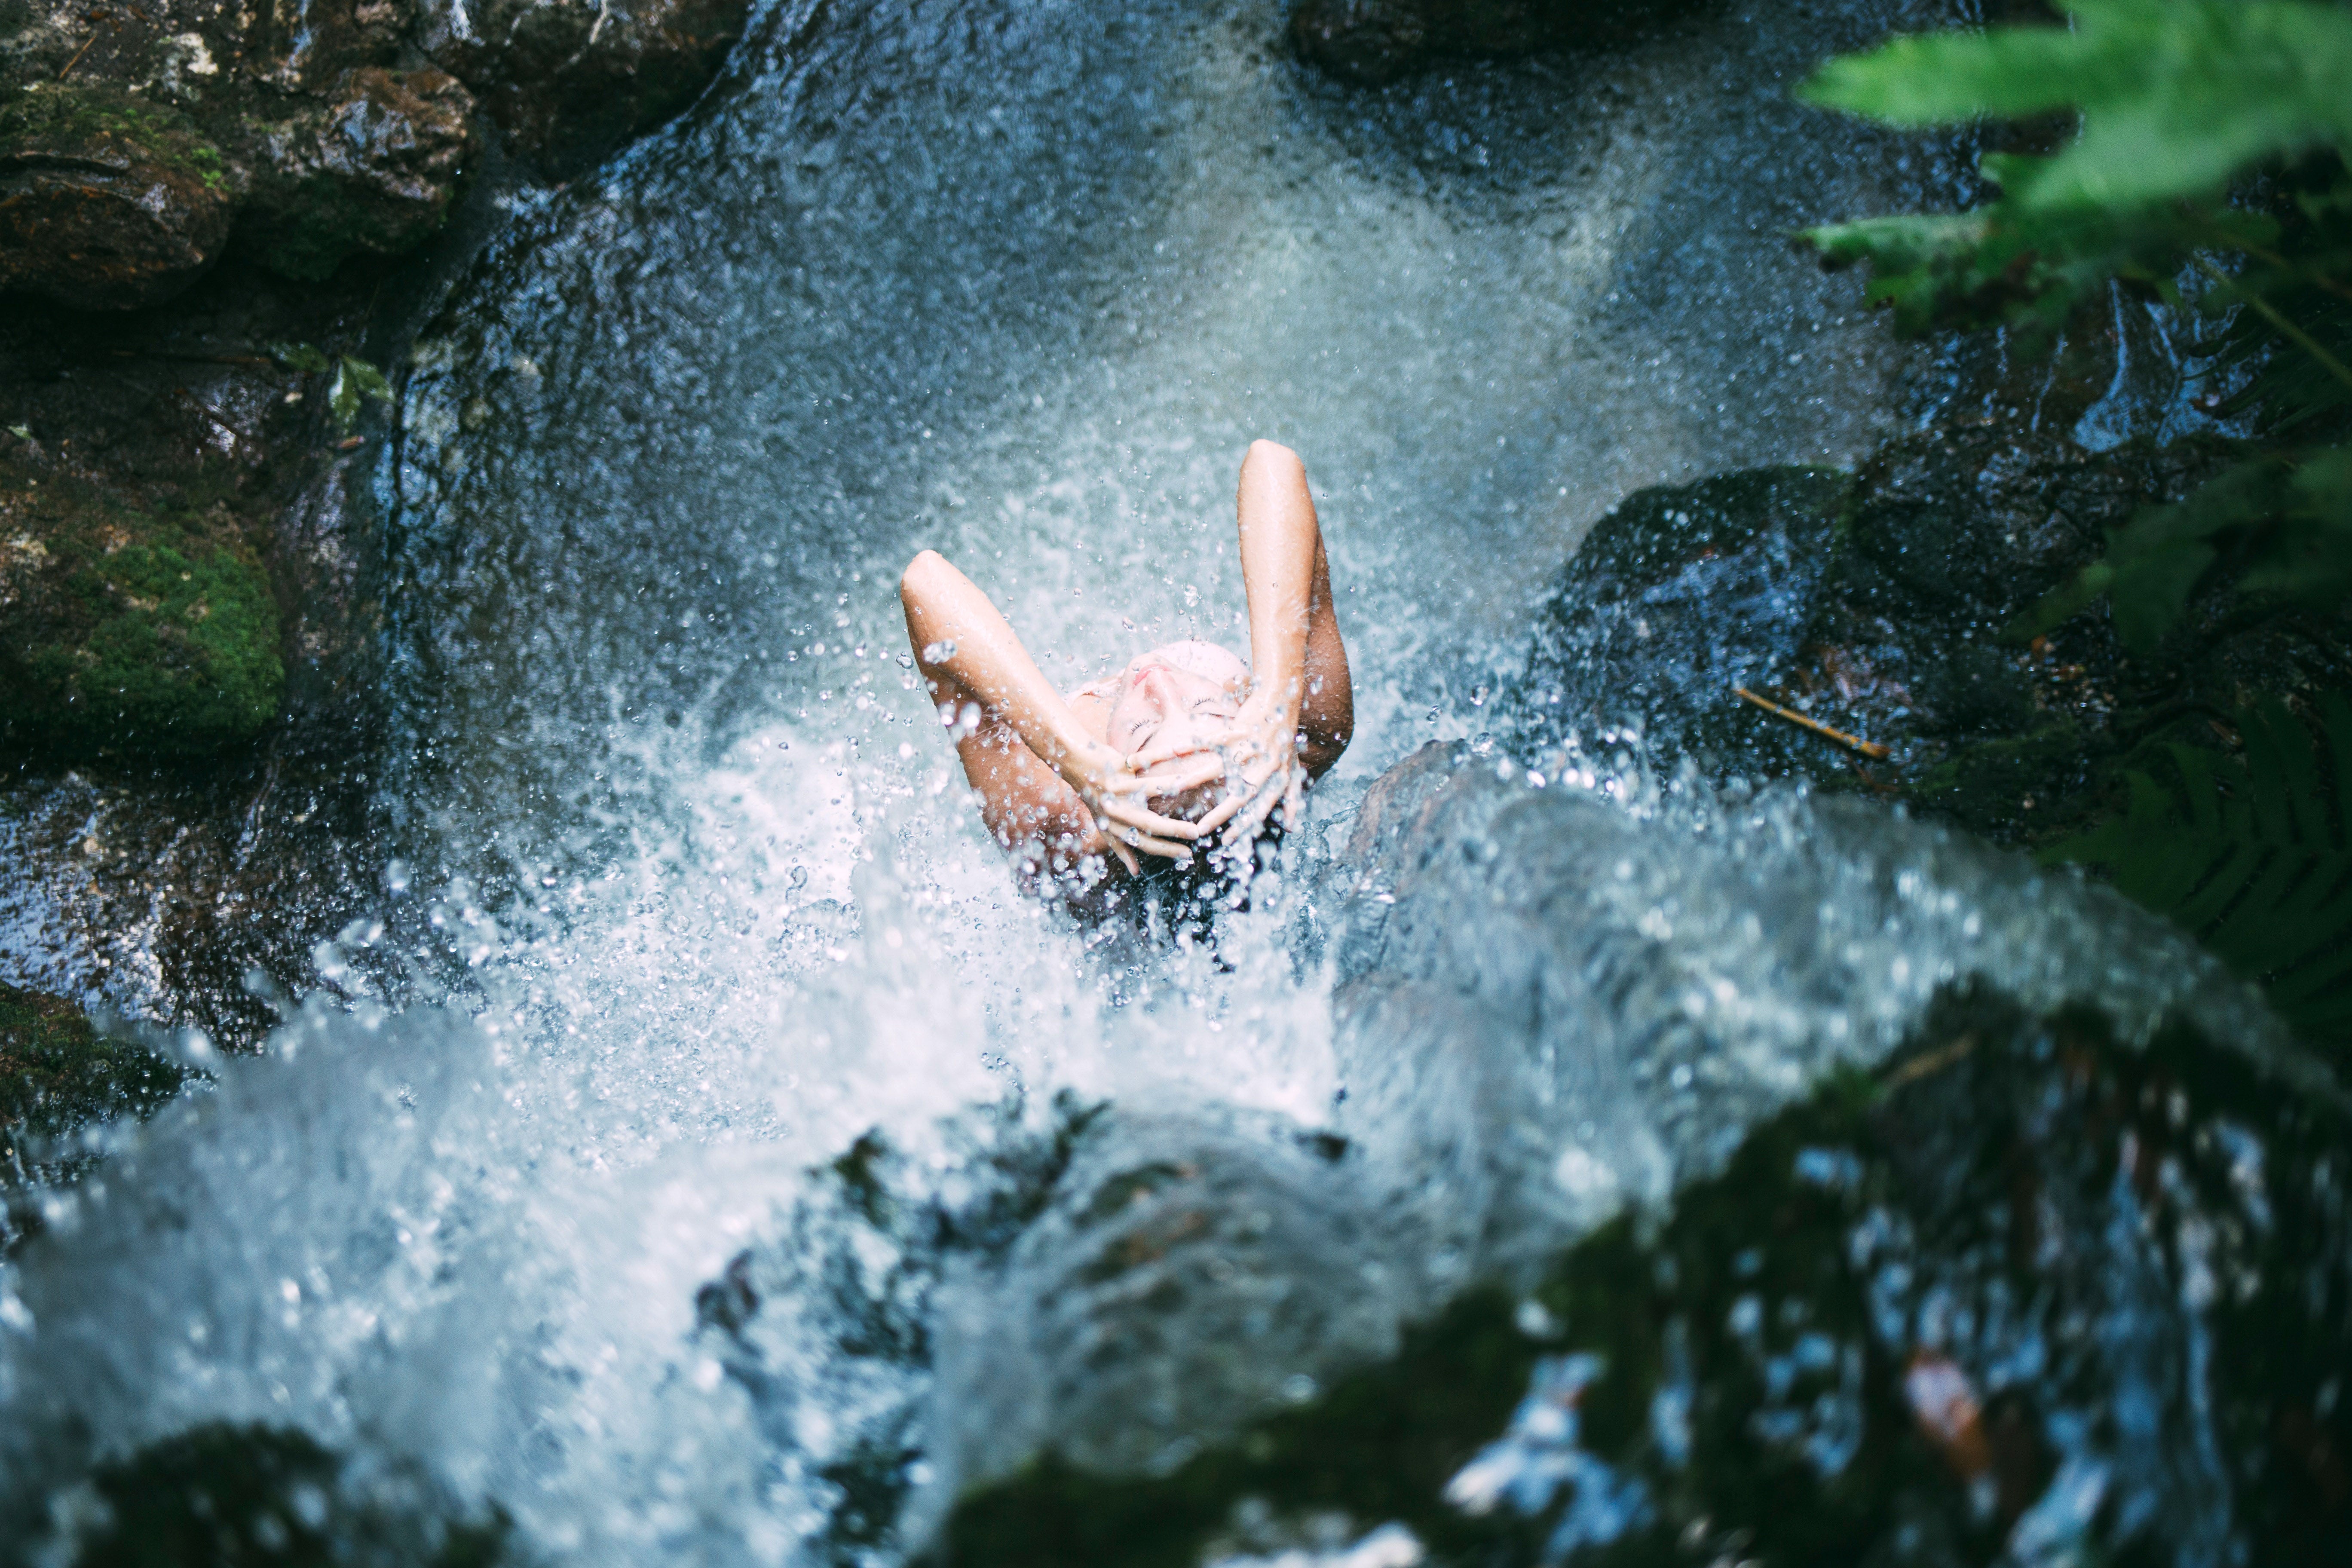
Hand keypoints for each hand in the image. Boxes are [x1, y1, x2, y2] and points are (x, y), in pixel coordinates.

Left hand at [1056, 738, 1223, 874]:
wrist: (1074, 766)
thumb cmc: (1095, 798)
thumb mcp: (1105, 826)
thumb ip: (1121, 847)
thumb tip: (1136, 872)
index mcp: (1115, 826)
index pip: (1144, 843)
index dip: (1166, 850)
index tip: (1188, 854)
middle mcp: (1115, 810)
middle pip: (1149, 823)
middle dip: (1175, 829)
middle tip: (1197, 832)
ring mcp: (1115, 788)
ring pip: (1150, 788)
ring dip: (1174, 788)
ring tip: (1194, 787)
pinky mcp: (1116, 766)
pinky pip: (1142, 760)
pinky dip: (1161, 755)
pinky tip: (1179, 751)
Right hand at [1139, 693, 1304, 851]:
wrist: (1281, 699)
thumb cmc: (1287, 739)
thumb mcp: (1294, 770)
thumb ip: (1292, 800)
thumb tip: (1291, 829)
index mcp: (1277, 778)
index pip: (1261, 807)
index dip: (1245, 826)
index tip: (1228, 841)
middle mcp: (1265, 765)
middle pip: (1240, 794)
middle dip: (1220, 813)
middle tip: (1201, 828)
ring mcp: (1250, 746)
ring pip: (1220, 767)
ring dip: (1197, 778)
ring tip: (1176, 788)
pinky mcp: (1238, 728)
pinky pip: (1213, 739)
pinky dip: (1194, 744)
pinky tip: (1175, 750)